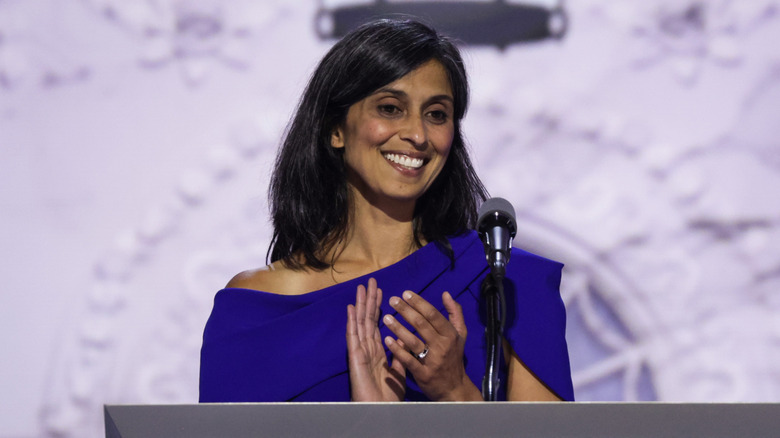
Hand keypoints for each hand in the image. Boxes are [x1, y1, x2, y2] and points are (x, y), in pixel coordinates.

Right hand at [346, 278, 405, 400]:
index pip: (378, 324)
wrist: (380, 410)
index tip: (382, 292)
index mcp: (377, 351)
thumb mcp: (398, 373)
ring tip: (361, 288)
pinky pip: (353, 336)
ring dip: (360, 305)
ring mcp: (360, 351)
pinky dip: (352, 321)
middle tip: (371, 282)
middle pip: (368, 319)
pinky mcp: (355, 357)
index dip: (379, 308)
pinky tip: (351, 308)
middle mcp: (367, 348)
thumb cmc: (387, 396)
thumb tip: (402, 343)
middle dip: (369, 301)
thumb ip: (399, 357)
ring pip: (360, 323)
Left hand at [383, 290, 481, 400]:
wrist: (455, 389)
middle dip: (405, 310)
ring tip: (386, 318)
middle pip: (421, 324)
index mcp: (450, 334)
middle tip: (392, 300)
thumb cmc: (454, 357)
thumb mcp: (460, 334)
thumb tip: (446, 294)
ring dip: (398, 328)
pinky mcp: (424, 374)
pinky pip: (409, 360)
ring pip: (413, 341)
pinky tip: (387, 340)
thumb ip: (455, 313)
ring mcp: (433, 361)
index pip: (433, 315)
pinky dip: (397, 350)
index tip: (405, 293)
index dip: (419, 303)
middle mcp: (442, 345)